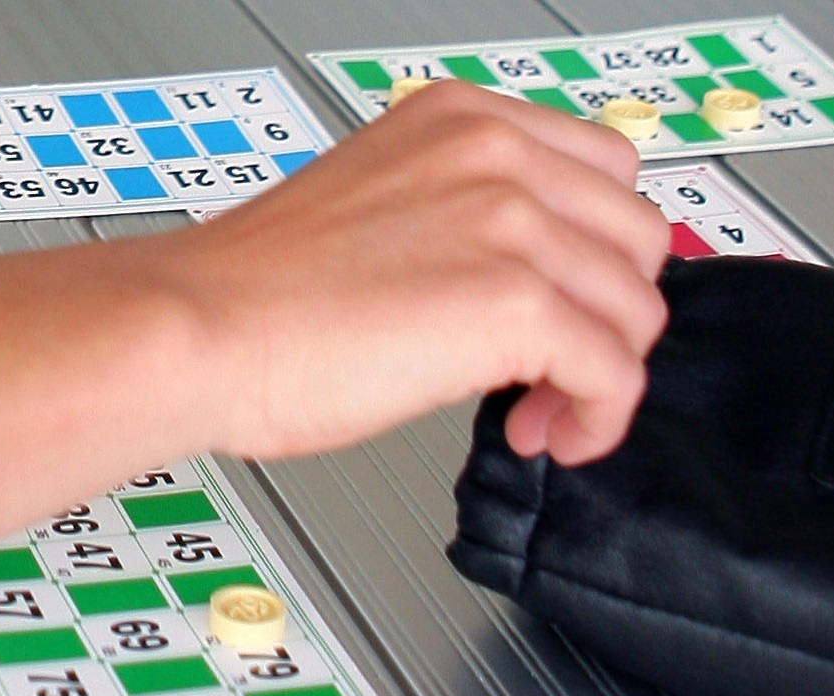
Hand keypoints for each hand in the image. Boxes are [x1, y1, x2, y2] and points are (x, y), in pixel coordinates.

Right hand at [156, 80, 670, 463]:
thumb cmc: (253, 295)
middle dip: (607, 316)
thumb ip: (454, 222)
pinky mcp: (514, 303)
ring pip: (634, 309)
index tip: (559, 309)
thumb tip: (508, 289)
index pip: (601, 174)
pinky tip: (542, 435)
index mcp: (460, 122)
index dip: (591, 256)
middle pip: (635, 238)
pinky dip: (595, 419)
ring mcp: (509, 224)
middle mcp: (495, 156)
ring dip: (598, 376)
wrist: (198, 331)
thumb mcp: (374, 210)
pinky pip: (614, 372)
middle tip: (550, 372)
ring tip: (536, 413)